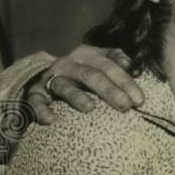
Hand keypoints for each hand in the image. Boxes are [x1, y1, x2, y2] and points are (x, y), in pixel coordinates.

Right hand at [27, 45, 144, 124]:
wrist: (46, 74)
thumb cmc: (83, 70)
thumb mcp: (99, 59)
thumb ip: (115, 58)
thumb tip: (128, 63)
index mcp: (86, 54)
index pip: (108, 66)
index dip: (125, 82)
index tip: (139, 100)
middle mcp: (68, 64)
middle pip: (90, 75)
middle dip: (109, 91)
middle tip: (125, 106)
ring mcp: (50, 78)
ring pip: (64, 86)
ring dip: (76, 96)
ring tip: (90, 108)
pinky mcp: (35, 93)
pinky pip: (36, 102)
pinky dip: (42, 110)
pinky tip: (51, 120)